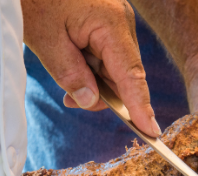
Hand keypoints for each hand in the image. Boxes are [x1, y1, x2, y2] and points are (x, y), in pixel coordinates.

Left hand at [22, 0, 160, 136]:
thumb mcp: (46, 40)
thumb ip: (70, 74)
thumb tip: (91, 102)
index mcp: (111, 24)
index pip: (131, 76)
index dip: (140, 107)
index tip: (152, 132)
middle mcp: (121, 23)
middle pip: (123, 76)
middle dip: (102, 96)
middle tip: (70, 101)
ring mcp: (115, 22)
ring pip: (112, 69)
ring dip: (91, 82)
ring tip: (64, 78)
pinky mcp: (106, 22)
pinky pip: (105, 56)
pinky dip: (89, 68)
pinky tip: (70, 65)